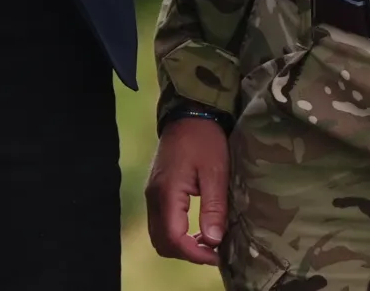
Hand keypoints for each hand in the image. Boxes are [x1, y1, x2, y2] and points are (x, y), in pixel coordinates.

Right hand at [145, 114, 229, 263]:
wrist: (188, 113)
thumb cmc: (205, 139)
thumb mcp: (216, 171)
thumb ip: (213, 207)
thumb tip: (212, 240)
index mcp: (167, 193)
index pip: (173, 238)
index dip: (194, 254)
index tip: (217, 255)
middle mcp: (153, 197)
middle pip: (161, 242)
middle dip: (187, 253)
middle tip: (213, 251)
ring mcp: (152, 194)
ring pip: (159, 235)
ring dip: (181, 245)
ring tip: (208, 242)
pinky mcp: (156, 191)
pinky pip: (160, 223)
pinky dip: (177, 234)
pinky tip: (197, 229)